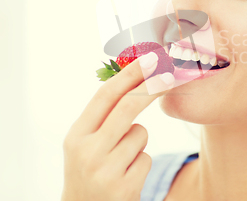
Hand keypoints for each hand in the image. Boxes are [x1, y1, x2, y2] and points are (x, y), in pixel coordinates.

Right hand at [61, 52, 173, 200]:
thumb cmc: (88, 171)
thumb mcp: (84, 144)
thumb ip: (103, 118)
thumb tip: (132, 80)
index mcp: (76, 135)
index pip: (105, 96)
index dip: (129, 74)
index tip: (149, 59)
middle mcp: (87, 152)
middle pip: (127, 107)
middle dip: (151, 87)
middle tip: (170, 74)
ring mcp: (105, 172)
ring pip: (140, 134)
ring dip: (138, 142)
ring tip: (121, 160)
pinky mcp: (123, 189)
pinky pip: (146, 159)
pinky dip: (141, 164)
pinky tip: (125, 177)